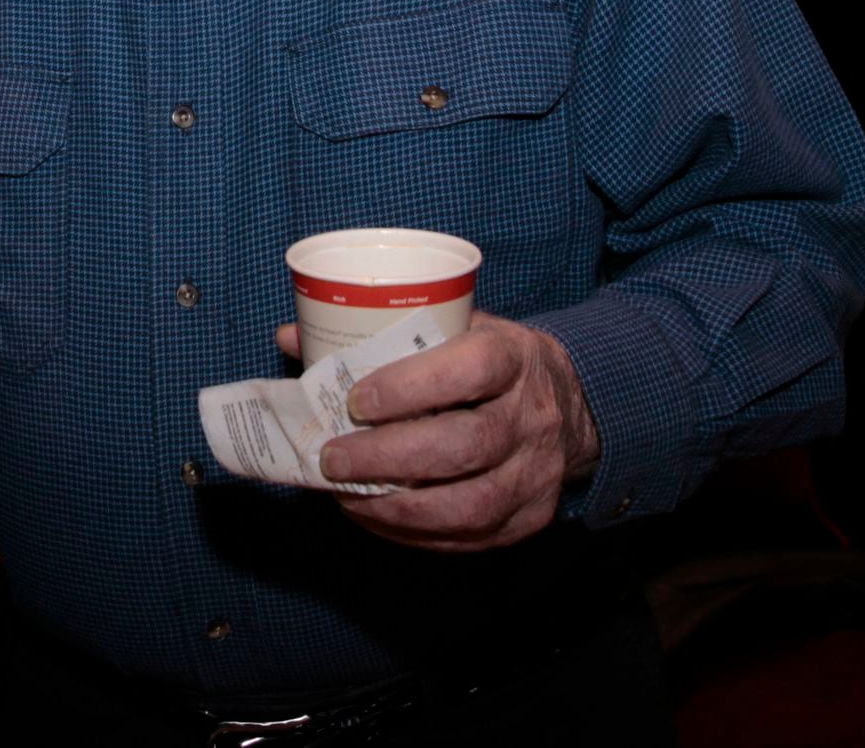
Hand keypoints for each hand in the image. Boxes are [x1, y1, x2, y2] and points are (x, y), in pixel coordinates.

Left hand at [277, 312, 599, 551]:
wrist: (572, 403)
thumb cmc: (489, 360)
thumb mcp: (451, 327)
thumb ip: (377, 333)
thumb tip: (292, 338)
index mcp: (512, 358)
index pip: (469, 371)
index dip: (409, 387)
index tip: (356, 399)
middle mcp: (531, 417)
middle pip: (465, 445)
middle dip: (389, 457)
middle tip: (332, 458)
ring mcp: (537, 473)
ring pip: (471, 503)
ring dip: (399, 508)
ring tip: (346, 497)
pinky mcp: (531, 517)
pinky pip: (472, 537)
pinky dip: (416, 534)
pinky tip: (376, 518)